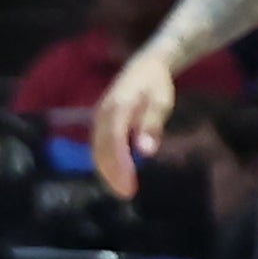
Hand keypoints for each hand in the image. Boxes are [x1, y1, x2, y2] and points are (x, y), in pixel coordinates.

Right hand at [90, 50, 176, 199]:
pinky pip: (98, 146)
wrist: (145, 65)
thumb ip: (152, 125)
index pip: (114, 142)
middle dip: (111, 174)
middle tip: (126, 193)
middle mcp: (103, 113)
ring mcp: (98, 117)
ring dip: (106, 171)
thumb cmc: (156, 84)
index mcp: (118, 107)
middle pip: (101, 150)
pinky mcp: (99, 121)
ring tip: (122, 188)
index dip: (119, 166)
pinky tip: (117, 174)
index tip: (129, 185)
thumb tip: (146, 152)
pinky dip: (104, 162)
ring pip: (96, 150)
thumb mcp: (161, 102)